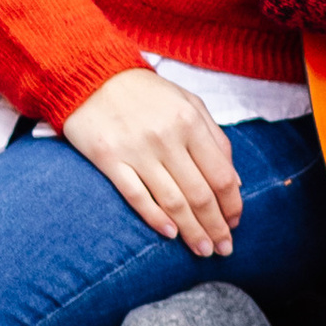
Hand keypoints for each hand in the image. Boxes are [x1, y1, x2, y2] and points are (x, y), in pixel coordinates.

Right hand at [63, 68, 242, 253]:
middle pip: (200, 195)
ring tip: (203, 250)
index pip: (221, 175)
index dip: (232, 205)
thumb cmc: (146, 93)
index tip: (235, 223)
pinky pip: (137, 197)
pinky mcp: (109, 160)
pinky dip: (156, 218)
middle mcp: (166, 138)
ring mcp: (136, 151)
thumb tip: (234, 182)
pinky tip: (170, 234)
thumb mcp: (188, 103)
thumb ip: (215, 139)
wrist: (90, 75)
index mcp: (190, 122)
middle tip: (223, 249)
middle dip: (216, 227)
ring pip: (172, 202)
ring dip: (191, 231)